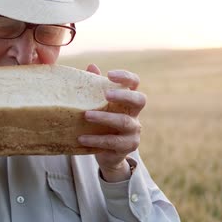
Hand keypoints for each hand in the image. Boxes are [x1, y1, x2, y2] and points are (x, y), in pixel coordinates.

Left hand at [78, 64, 145, 181]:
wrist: (107, 154)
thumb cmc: (102, 125)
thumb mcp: (97, 106)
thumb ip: (95, 87)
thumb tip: (91, 66)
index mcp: (128, 101)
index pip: (135, 83)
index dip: (125, 77)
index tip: (109, 75)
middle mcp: (135, 114)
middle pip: (139, 100)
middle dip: (123, 95)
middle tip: (106, 94)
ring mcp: (133, 131)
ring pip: (124, 122)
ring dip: (105, 118)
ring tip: (86, 115)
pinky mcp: (128, 147)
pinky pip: (112, 142)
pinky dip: (96, 139)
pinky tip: (81, 138)